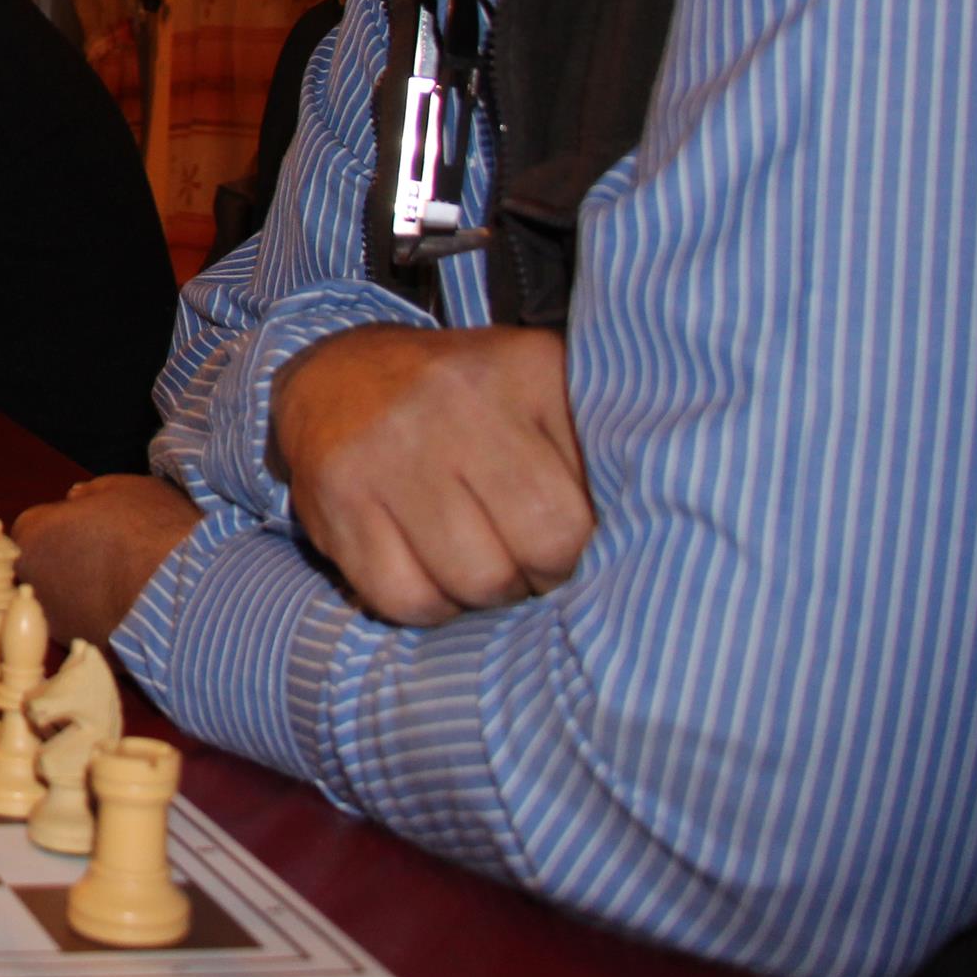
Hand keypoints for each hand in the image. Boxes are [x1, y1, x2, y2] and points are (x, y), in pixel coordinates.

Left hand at [9, 475, 203, 651]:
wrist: (184, 594)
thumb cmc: (150, 532)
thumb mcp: (125, 490)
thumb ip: (91, 492)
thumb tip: (77, 497)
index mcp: (32, 535)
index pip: (36, 528)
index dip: (64, 525)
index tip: (90, 526)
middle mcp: (32, 582)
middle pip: (43, 566)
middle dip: (66, 560)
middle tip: (107, 555)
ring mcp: (55, 622)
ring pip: (64, 601)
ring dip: (84, 593)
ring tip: (126, 583)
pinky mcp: (83, 650)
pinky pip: (90, 628)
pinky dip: (105, 620)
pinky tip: (134, 609)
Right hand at [272, 322, 593, 626]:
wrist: (337, 376)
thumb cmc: (462, 407)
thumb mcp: (534, 393)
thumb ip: (589, 447)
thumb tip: (640, 537)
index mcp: (522, 371)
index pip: (575, 514)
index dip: (572, 550)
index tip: (553, 540)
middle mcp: (455, 401)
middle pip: (529, 551)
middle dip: (530, 577)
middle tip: (516, 563)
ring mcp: (389, 446)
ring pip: (469, 582)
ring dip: (477, 596)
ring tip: (471, 567)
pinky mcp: (337, 490)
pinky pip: (400, 596)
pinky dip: (422, 605)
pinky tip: (423, 572)